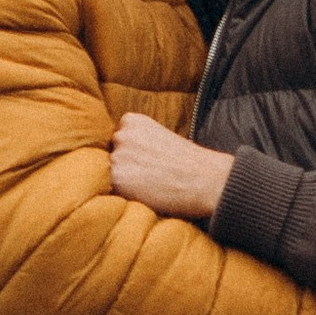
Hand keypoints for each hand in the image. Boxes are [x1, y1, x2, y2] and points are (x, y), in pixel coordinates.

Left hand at [109, 110, 234, 222]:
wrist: (206, 180)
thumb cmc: (189, 162)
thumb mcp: (161, 137)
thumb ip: (138, 140)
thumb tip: (122, 156)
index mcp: (132, 120)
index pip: (116, 138)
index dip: (131, 153)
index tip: (147, 160)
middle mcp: (121, 135)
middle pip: (110, 154)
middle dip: (125, 165)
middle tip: (149, 175)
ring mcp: (118, 156)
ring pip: (110, 172)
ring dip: (123, 180)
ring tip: (149, 185)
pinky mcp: (117, 178)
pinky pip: (112, 189)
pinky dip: (125, 194)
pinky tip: (145, 193)